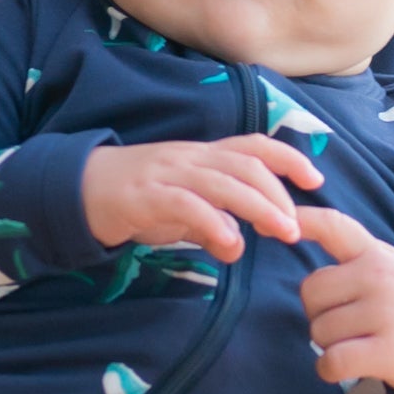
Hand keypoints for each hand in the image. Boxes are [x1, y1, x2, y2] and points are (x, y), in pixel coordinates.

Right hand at [80, 133, 319, 258]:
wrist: (77, 188)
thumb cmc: (134, 199)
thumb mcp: (179, 211)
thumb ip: (209, 225)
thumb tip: (238, 247)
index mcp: (201, 156)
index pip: (252, 146)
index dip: (288, 158)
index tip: (316, 179)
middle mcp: (190, 158)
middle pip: (246, 165)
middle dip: (279, 193)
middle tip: (297, 227)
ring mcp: (168, 174)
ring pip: (224, 182)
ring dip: (260, 207)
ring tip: (282, 232)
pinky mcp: (146, 195)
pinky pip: (187, 205)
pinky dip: (213, 222)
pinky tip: (230, 243)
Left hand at [292, 205, 393, 390]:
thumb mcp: (385, 265)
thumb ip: (347, 250)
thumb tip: (293, 225)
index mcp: (375, 255)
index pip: (334, 227)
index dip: (302, 221)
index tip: (270, 226)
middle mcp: (379, 278)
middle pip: (310, 293)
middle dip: (318, 312)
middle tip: (347, 322)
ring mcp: (385, 314)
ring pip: (319, 331)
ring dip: (329, 344)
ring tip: (359, 341)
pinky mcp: (387, 351)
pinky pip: (331, 361)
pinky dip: (330, 370)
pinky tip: (349, 365)